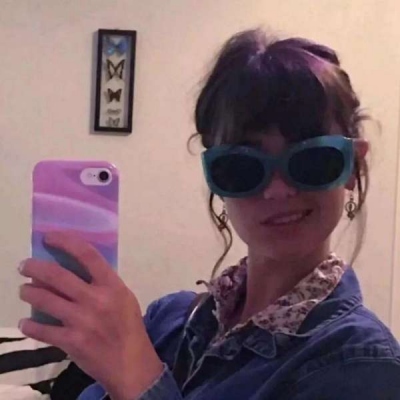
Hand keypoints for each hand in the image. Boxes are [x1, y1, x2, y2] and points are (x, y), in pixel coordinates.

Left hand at [18, 231, 162, 399]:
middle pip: (58, 275)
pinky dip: (30, 325)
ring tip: (24, 290)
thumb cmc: (129, 326)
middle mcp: (96, 299)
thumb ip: (103, 283)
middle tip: (24, 265)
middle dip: (34, 267)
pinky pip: (42, 330)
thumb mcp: (124, 297)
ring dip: (28, 292)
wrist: (131, 363)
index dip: (66, 241)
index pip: (87, 255)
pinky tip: (25, 322)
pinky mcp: (71, 342)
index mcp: (112, 285)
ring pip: (45, 299)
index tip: (50, 237)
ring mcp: (82, 321)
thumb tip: (76, 270)